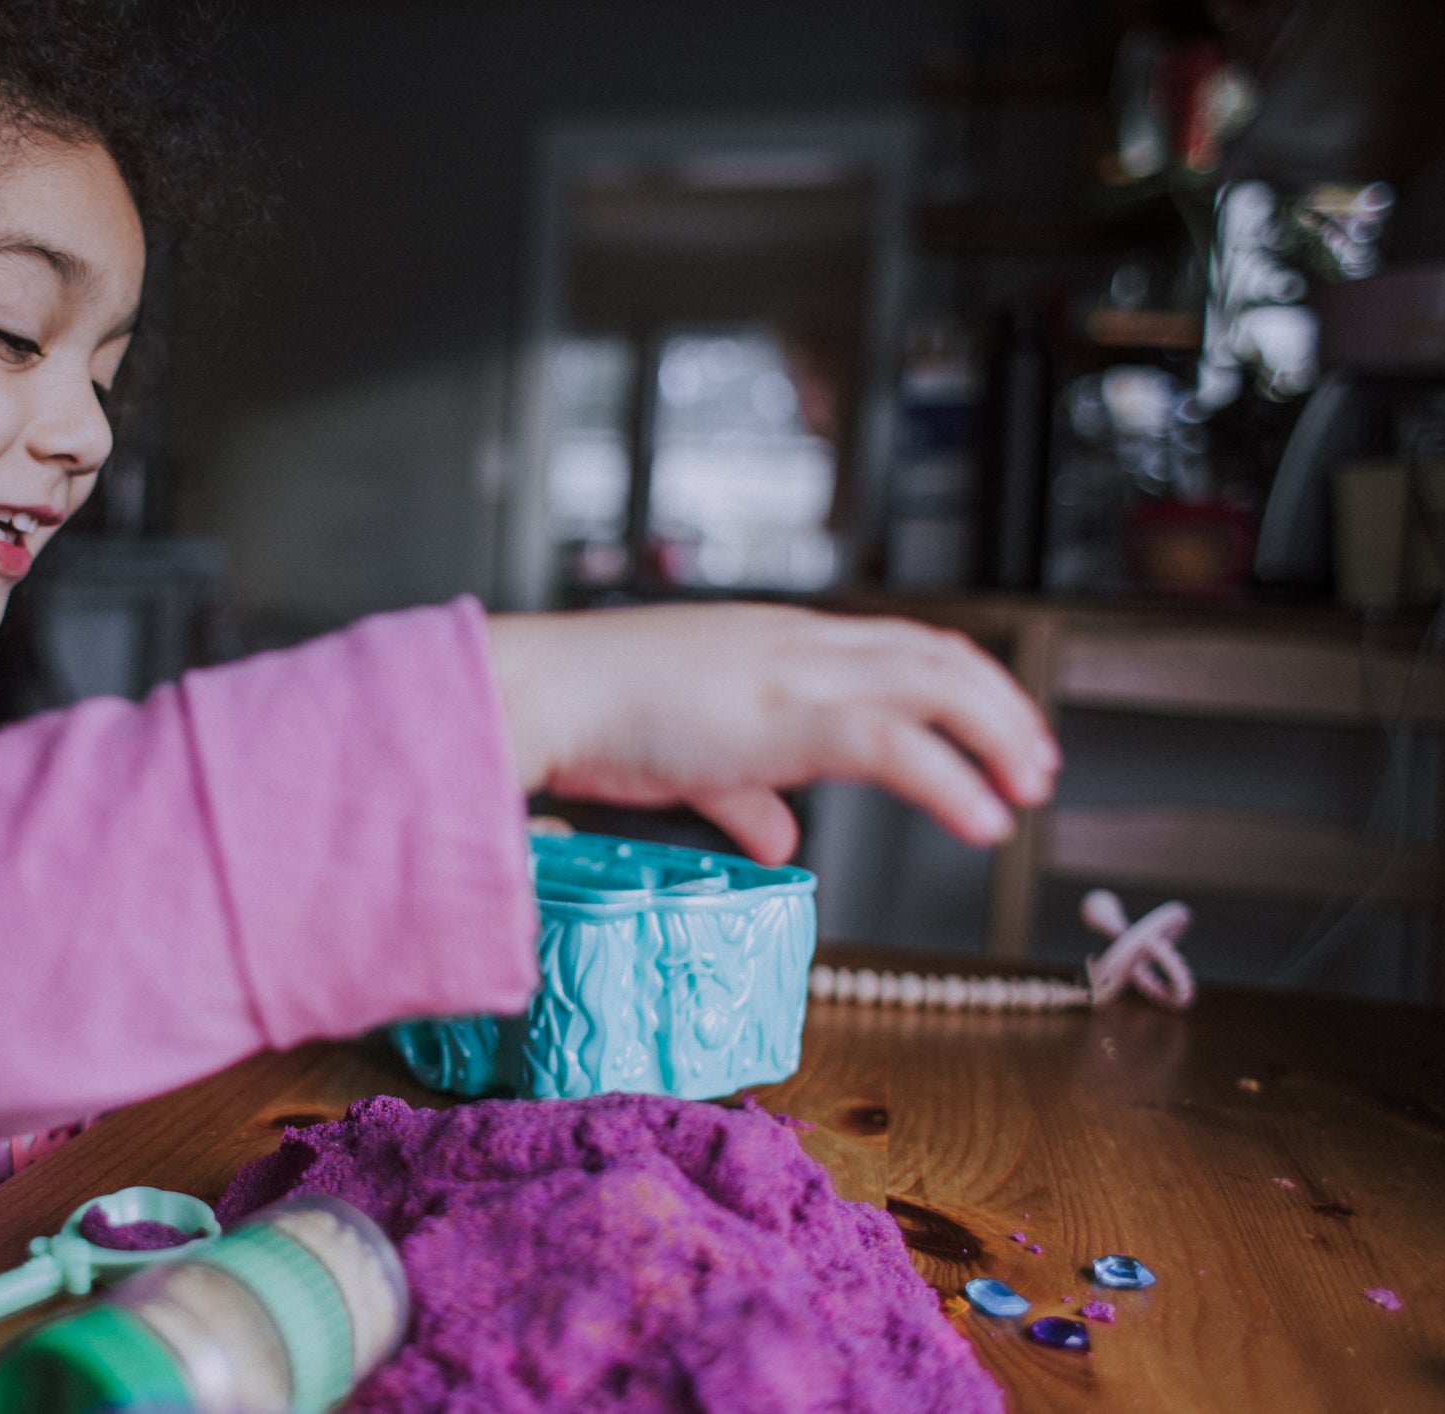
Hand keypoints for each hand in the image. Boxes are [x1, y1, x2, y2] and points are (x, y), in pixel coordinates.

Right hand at [486, 604, 1058, 865]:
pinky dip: (954, 781)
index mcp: (778, 641)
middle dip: (1002, 707)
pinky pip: (900, 745)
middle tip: (1038, 765)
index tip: (994, 731)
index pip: (898, 644)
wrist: (548, 692)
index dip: (960, 684)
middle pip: (938, 654)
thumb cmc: (597, 714)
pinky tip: (983, 819)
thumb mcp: (689, 756)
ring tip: (1029, 789)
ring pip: (937, 685)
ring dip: (998, 736)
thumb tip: (779, 836)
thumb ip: (744, 795)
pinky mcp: (789, 715)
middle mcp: (801, 643)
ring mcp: (799, 672)